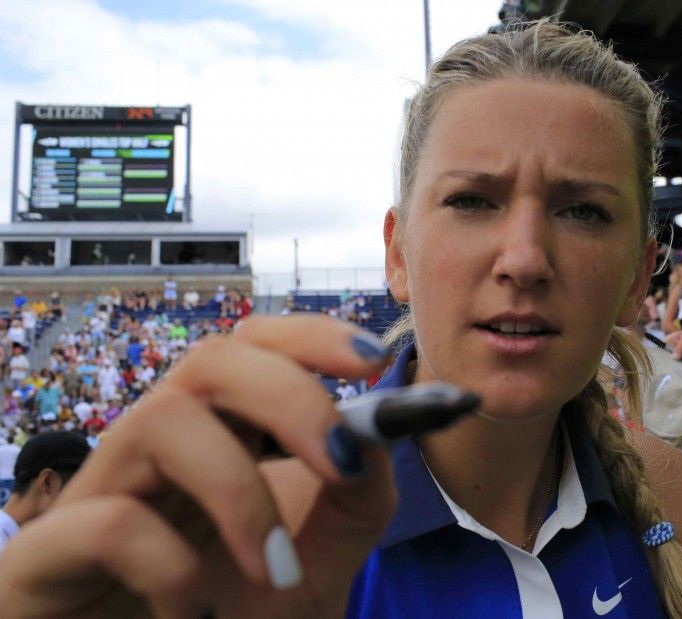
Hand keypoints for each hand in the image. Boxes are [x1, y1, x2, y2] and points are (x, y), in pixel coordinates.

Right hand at [0, 316, 396, 617]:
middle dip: (291, 397)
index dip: (309, 338)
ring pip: (160, 418)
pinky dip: (169, 563)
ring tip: (274, 570)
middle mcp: (159, 449)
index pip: (252, 348)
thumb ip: (356, 502)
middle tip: (345, 464)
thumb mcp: (317, 564)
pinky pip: (106, 521)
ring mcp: (102, 493)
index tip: (373, 362)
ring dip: (238, 490)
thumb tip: (379, 436)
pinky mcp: (47, 556)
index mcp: (219, 438)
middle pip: (212, 361)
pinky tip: (192, 608)